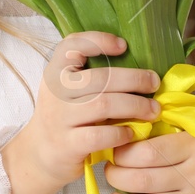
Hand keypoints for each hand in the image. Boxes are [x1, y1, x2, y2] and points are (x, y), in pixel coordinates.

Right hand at [0, 32, 159, 193]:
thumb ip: (92, 76)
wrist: (40, 153)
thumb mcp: (68, 90)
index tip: (123, 46)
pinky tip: (131, 133)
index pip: (72, 44)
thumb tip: (140, 65)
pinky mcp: (67, 144)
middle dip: (134, 79)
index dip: (99, 40)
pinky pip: (99, 135)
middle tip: (154, 84)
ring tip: (153, 110)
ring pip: (103, 105)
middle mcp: (55, 91)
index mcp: (55, 71)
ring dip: (135, 106)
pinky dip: (120, 133)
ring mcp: (59, 118)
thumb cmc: (66, 115)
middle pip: (100, 78)